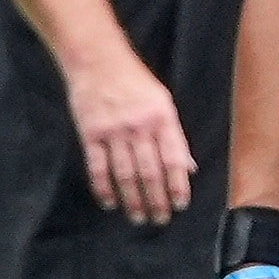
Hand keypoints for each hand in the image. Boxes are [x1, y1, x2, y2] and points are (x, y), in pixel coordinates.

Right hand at [66, 51, 192, 224]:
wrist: (97, 59)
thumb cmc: (133, 80)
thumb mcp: (162, 101)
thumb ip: (174, 135)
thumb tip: (187, 168)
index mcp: (162, 118)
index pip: (174, 159)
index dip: (178, 185)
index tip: (180, 205)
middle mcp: (139, 126)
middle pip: (150, 172)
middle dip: (157, 200)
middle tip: (160, 219)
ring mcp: (114, 131)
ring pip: (125, 175)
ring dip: (133, 200)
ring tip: (138, 218)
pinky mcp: (90, 133)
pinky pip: (98, 168)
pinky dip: (104, 188)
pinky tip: (110, 202)